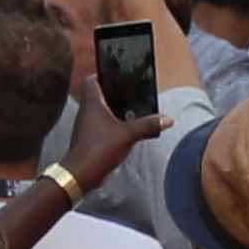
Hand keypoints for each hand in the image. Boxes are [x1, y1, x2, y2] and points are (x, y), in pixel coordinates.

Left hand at [59, 73, 170, 195]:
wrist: (81, 173)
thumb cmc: (99, 149)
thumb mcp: (128, 135)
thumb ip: (148, 125)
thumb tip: (167, 119)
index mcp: (92, 103)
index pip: (91, 80)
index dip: (102, 75)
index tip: (116, 74)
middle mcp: (86, 111)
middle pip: (97, 95)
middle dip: (113, 93)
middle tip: (129, 93)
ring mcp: (86, 125)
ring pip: (99, 111)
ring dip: (113, 110)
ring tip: (131, 110)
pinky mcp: (88, 138)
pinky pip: (100, 126)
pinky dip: (111, 125)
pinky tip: (124, 130)